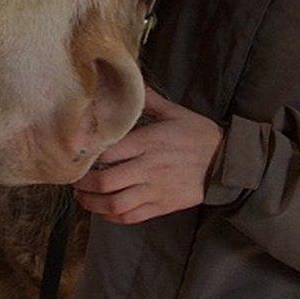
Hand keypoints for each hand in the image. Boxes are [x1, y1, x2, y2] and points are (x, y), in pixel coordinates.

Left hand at [73, 86, 223, 224]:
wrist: (226, 163)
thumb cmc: (199, 134)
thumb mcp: (177, 112)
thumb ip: (152, 100)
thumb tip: (135, 82)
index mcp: (149, 141)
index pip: (109, 151)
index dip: (87, 155)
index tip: (75, 154)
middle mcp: (148, 167)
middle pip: (105, 181)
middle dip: (83, 183)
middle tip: (74, 179)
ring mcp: (154, 190)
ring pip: (114, 203)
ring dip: (92, 203)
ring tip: (83, 197)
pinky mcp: (161, 207)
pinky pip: (130, 216)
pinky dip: (112, 216)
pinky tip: (103, 210)